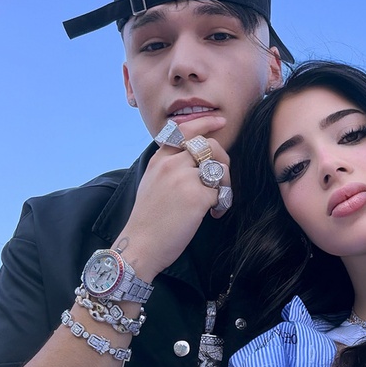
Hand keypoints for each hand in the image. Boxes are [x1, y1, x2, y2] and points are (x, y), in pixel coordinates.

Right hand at [114, 115, 230, 281]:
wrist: (140, 245)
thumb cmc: (148, 220)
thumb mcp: (153, 183)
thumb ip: (171, 167)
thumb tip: (196, 160)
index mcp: (160, 159)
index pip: (185, 130)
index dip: (206, 122)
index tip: (220, 121)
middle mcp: (171, 164)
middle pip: (210, 146)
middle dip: (224, 160)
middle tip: (221, 181)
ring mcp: (184, 179)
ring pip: (220, 168)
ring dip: (225, 185)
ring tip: (216, 202)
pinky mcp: (197, 197)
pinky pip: (221, 192)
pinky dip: (222, 204)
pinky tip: (213, 215)